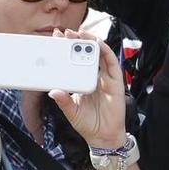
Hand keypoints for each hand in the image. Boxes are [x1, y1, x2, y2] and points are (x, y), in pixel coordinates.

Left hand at [49, 29, 126, 149]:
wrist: (104, 137)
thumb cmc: (88, 123)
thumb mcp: (71, 111)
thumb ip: (63, 101)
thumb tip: (53, 91)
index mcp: (83, 81)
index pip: (74, 60)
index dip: (67, 48)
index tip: (56, 38)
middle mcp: (94, 76)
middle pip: (86, 53)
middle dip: (77, 41)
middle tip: (66, 32)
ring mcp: (105, 77)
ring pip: (99, 54)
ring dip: (90, 42)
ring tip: (80, 33)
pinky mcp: (116, 80)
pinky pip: (112, 62)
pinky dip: (105, 51)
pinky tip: (97, 44)